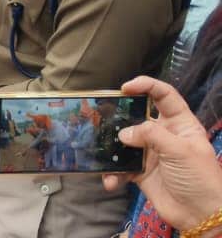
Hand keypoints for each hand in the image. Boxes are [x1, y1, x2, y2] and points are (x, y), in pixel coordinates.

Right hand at [102, 76, 221, 231]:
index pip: (164, 96)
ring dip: (111, 149)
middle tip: (101, 117)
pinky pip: (120, 168)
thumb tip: (123, 132)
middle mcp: (164, 135)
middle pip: (138, 117)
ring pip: (124, 143)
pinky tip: (110, 181)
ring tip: (100, 151)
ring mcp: (151, 153)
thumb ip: (151, 135)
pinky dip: (112, 174)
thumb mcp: (180, 150)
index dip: (146, 86)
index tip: (125, 88)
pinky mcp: (140, 172)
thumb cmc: (199, 178)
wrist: (201, 214)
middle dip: (119, 117)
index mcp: (180, 124)